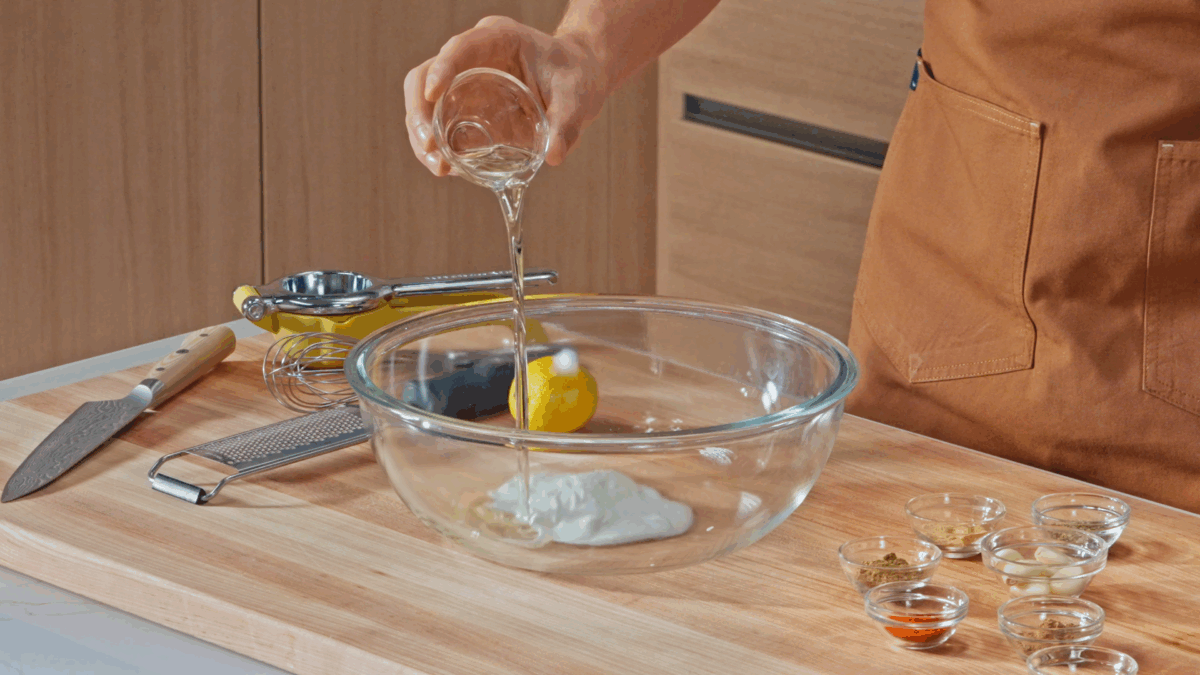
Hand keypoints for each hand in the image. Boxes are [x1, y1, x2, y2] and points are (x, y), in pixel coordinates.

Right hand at [404, 16, 607, 175]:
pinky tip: (446, 168)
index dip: (441, 68)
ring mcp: (463, 81)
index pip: (458, 47)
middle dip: (420, 112)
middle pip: (425, 76)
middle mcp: (472, 56)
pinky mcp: (464, 106)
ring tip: (439, 167)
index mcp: (497, 38)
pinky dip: (437, 146)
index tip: (434, 94)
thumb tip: (554, 156)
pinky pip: (439, 123)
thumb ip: (566, 123)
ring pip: (425, 102)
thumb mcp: (576, 98)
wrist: (578, 80)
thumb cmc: (576, 79)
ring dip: (422, 135)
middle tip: (430, 147)